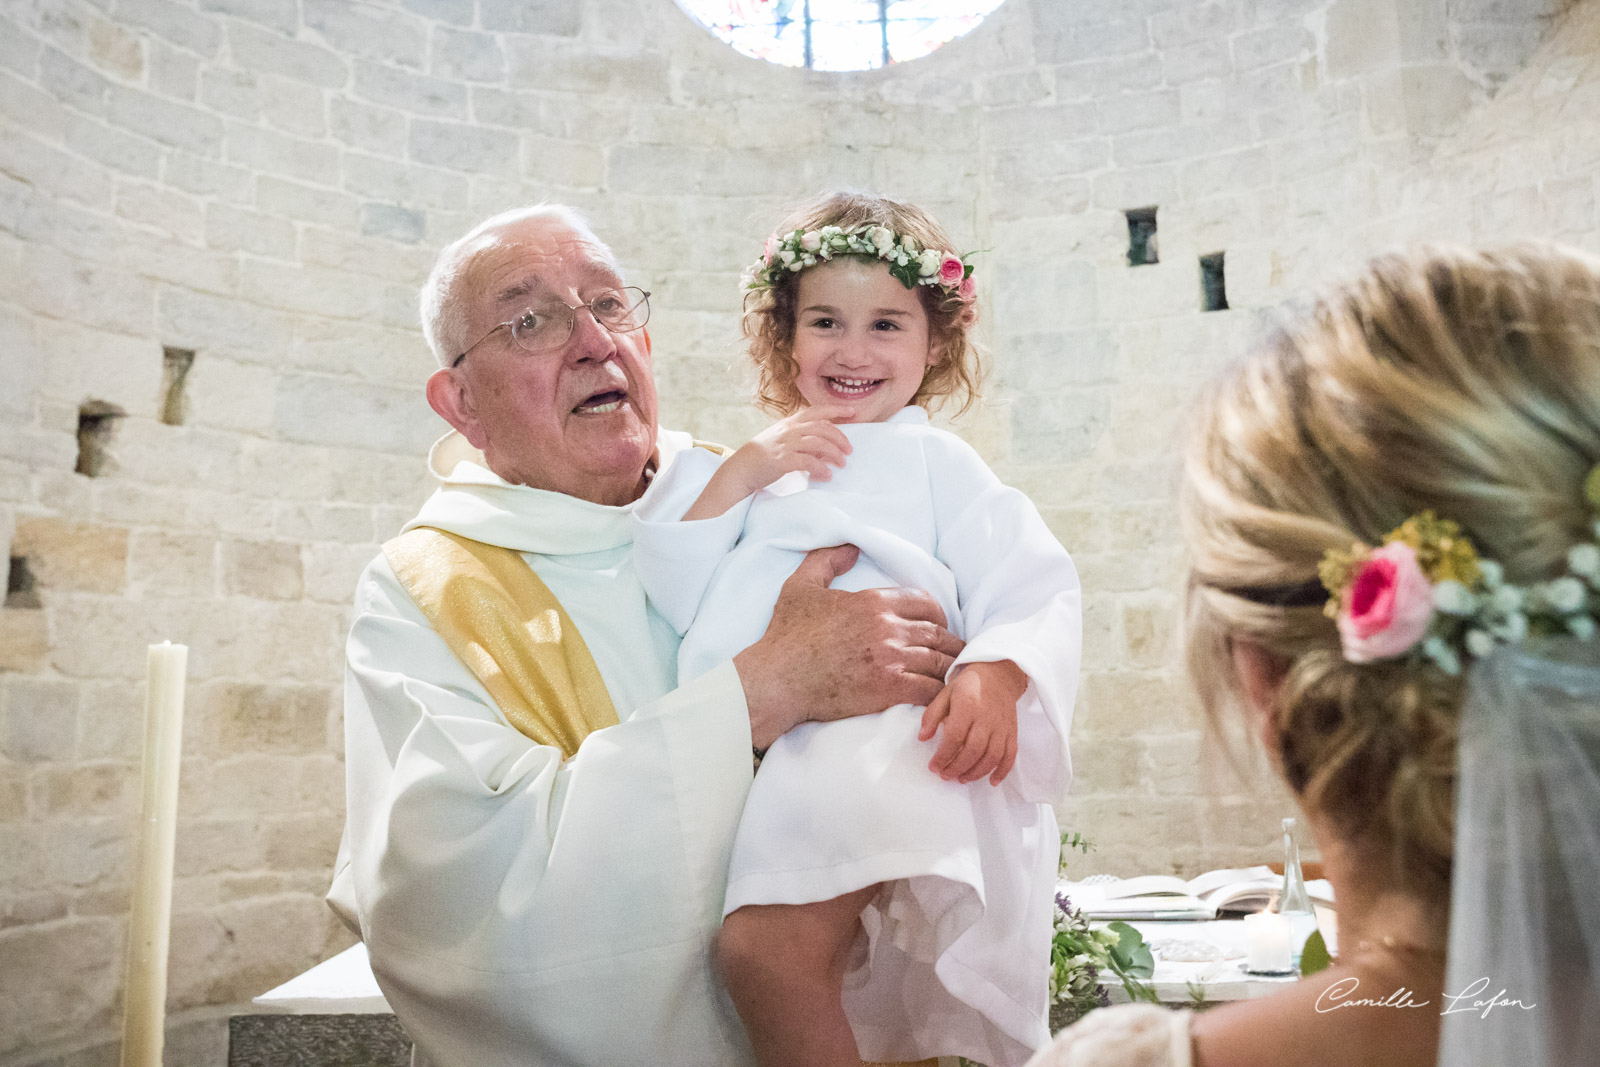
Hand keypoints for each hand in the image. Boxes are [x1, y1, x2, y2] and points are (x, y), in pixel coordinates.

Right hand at [726, 405, 852, 493]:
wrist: (742, 468)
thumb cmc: (763, 455)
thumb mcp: (782, 439)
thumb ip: (802, 439)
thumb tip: (825, 448)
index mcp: (790, 423)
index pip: (816, 410)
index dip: (835, 409)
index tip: (852, 411)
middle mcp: (789, 430)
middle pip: (822, 428)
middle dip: (840, 438)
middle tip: (849, 450)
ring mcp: (785, 444)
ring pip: (818, 443)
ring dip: (833, 454)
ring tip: (841, 463)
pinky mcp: (782, 460)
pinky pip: (807, 462)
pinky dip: (820, 468)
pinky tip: (827, 475)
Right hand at [733, 545, 965, 751]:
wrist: (776, 680)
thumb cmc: (786, 636)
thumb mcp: (800, 587)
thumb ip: (826, 561)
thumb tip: (851, 548)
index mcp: (873, 602)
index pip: (926, 604)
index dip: (936, 616)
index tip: (936, 628)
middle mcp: (887, 627)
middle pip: (938, 633)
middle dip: (949, 645)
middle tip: (953, 655)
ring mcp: (890, 659)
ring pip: (939, 662)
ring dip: (948, 670)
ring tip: (952, 678)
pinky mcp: (889, 689)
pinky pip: (930, 689)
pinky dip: (939, 694)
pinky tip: (939, 698)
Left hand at [918, 659, 1026, 784]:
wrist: (998, 674)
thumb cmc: (968, 686)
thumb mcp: (945, 694)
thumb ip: (932, 715)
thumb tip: (922, 738)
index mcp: (968, 705)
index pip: (954, 736)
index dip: (943, 755)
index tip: (933, 767)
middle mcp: (987, 717)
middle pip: (974, 750)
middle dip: (958, 767)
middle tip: (945, 776)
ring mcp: (1002, 726)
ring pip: (992, 756)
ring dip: (976, 772)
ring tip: (962, 779)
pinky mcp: (1012, 731)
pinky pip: (1011, 754)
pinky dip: (1003, 771)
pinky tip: (991, 782)